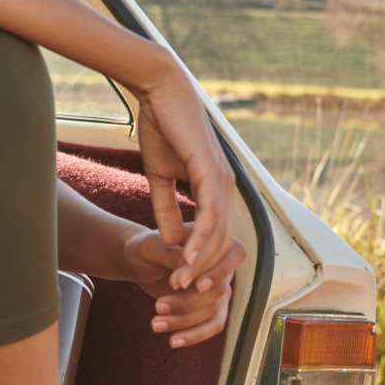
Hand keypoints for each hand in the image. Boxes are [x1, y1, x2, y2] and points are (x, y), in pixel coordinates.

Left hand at [121, 228, 247, 347]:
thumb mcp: (153, 246)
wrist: (141, 262)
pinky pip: (213, 326)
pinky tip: (173, 341)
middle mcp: (224, 264)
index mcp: (215, 241)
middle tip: (157, 306)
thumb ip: (172, 252)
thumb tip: (187, 261)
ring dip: (184, 320)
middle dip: (188, 302)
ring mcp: (220, 287)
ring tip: (154, 324)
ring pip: (213, 311)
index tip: (179, 283)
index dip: (205, 271)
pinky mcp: (213, 307)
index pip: (224, 257)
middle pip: (218, 289)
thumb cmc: (147, 248)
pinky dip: (194, 335)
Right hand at [131, 61, 237, 293]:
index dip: (199, 259)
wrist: (160, 92)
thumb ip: (165, 207)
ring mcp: (222, 180)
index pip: (214, 234)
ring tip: (180, 282)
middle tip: (181, 291)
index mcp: (214, 187)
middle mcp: (225, 186)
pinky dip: (198, 239)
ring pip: (217, 233)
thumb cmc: (160, 127)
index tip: (180, 280)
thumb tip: (169, 239)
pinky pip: (209, 216)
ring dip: (198, 261)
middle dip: (200, 268)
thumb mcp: (159, 176)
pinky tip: (184, 257)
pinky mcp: (212, 173)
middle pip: (220, 241)